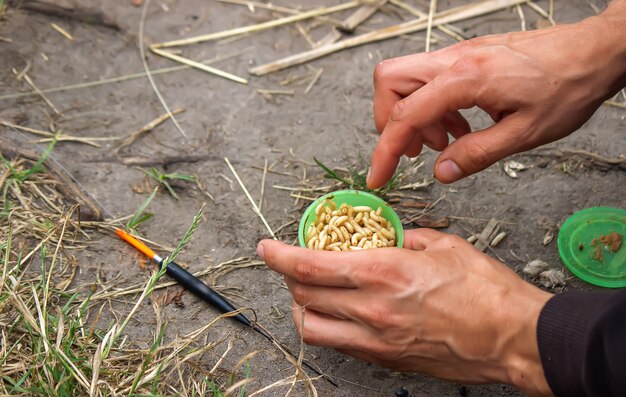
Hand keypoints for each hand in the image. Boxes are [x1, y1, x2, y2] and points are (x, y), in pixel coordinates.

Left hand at [258, 230, 552, 395]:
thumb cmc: (486, 291)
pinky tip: (339, 314)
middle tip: (294, 264)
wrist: (513, 339)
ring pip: (312, 329)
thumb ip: (406, 239)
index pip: (311, 265)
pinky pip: (339, 345)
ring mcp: (376, 340)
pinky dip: (327, 327)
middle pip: (303, 297)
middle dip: (289, 278)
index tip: (266, 247)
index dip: (280, 256)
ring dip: (302, 308)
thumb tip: (389, 237)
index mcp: (385, 272)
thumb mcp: (444, 245)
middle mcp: (372, 309)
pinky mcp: (386, 361)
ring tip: (309, 293)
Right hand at [367, 6, 625, 187]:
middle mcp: (455, 60)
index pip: (405, 114)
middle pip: (390, 81)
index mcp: (466, 79)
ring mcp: (459, 55)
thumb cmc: (568, 86)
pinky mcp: (467, 57)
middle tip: (414, 151)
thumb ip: (476, 154)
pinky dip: (433, 107)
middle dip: (389, 120)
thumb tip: (441, 172)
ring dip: (414, 115)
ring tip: (446, 141)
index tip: (378, 175)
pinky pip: (430, 80)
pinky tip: (460, 127)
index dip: (385, 149)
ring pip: (407, 79)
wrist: (594, 52)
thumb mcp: (524, 133)